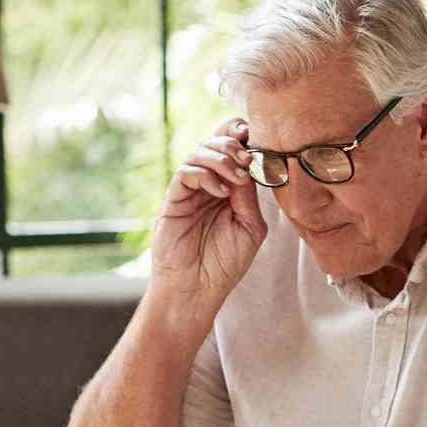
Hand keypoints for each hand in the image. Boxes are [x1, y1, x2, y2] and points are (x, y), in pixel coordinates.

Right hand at [149, 117, 266, 306]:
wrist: (197, 290)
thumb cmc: (224, 264)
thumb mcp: (250, 227)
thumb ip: (250, 196)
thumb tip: (249, 166)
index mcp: (228, 190)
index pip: (232, 152)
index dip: (239, 137)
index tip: (253, 136)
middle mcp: (208, 186)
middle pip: (214, 144)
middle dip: (232, 145)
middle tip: (246, 159)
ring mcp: (190, 192)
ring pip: (198, 153)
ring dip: (221, 159)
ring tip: (237, 177)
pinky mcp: (173, 200)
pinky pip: (185, 173)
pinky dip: (205, 175)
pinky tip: (221, 191)